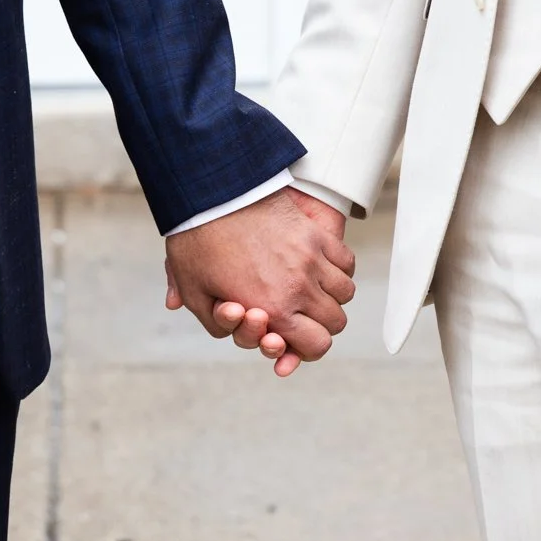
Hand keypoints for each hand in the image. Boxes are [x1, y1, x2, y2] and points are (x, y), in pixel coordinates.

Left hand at [165, 188, 355, 376]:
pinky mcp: (316, 233)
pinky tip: (320, 268)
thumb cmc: (199, 242)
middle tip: (302, 315)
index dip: (309, 348)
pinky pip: (346, 261)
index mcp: (274, 309)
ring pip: (345, 292)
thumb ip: (215, 322)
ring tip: (313, 291)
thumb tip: (230, 328)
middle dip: (321, 325)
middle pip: (336, 322)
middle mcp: (299, 287)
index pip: (317, 345)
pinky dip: (339, 269)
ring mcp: (312, 258)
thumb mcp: (195, 292)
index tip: (297, 339)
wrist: (211, 193)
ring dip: (332, 297)